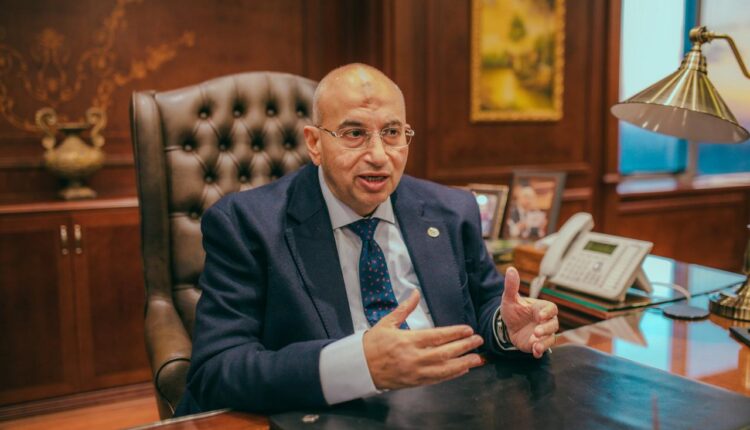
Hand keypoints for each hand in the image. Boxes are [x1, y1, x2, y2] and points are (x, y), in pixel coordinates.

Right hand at [363, 290, 484, 389]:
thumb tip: (415, 293)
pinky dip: (452, 374)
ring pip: (445, 369)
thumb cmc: (373, 344)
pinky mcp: (415, 382)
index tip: (468, 330)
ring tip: (477, 358)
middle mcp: (414, 357)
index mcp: (408, 340)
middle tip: (478, 341)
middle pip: (445, 353)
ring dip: (463, 363)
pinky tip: (462, 369)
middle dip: (464, 347)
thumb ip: (405, 309)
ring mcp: (415, 372)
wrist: (359, 367)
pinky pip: (438, 379)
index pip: (437, 336)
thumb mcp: (387, 322)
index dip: (455, 333)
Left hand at [500, 266, 557, 357]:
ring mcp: (543, 334)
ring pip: (551, 338)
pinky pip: (544, 348)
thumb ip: (511, 286)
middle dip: (546, 329)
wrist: (508, 326)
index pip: (551, 309)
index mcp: (541, 308)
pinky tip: (535, 352)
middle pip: (553, 324)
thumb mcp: (509, 299)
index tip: (539, 316)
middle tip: (536, 331)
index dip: (547, 312)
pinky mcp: (538, 344)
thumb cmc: (513, 310)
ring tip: (535, 344)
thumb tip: (510, 269)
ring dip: (544, 341)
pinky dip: (540, 350)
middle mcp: (545, 321)